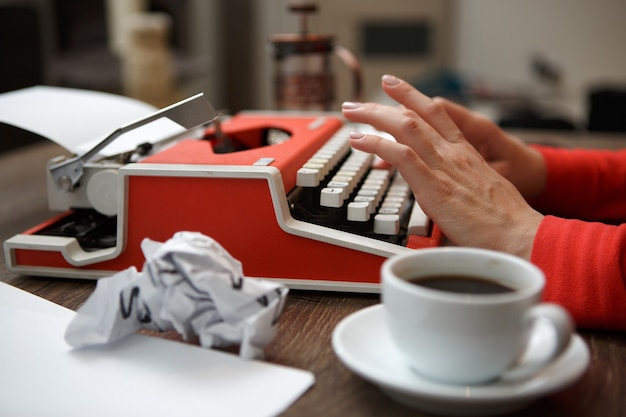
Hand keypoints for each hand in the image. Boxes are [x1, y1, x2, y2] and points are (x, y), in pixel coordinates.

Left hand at [341, 75, 542, 258]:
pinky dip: (377, 144)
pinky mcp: (435, 186)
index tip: (394, 88)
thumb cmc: (505, 223)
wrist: (520, 236)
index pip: (437, 113)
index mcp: (466, 153)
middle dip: (383, 104)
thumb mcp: (483, 193)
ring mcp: (445, 167)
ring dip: (373, 117)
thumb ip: (461, 185)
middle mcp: (455, 153)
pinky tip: (360, 141)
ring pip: (405, 127)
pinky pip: (401, 155)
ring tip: (352, 112)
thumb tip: (448, 193)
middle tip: (359, 102)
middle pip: (415, 114)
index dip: (412, 96)